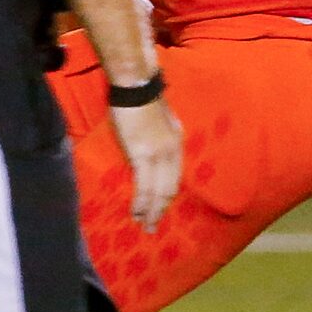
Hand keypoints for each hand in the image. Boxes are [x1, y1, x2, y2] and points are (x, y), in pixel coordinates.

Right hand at [109, 95, 182, 229]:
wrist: (135, 85)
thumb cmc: (142, 99)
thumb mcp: (160, 121)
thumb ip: (159, 137)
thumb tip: (151, 150)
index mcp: (176, 143)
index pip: (175, 177)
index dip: (167, 196)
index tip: (160, 209)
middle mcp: (172, 152)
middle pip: (169, 189)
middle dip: (161, 210)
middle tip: (153, 226)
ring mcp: (158, 154)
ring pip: (157, 192)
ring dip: (151, 212)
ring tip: (144, 225)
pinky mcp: (142, 155)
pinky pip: (143, 186)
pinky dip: (141, 202)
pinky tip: (137, 212)